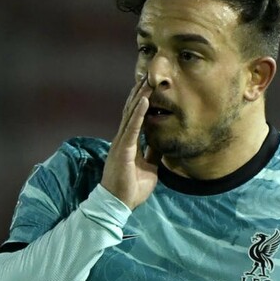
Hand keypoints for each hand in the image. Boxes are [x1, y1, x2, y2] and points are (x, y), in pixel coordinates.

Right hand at [101, 75, 161, 209]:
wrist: (118, 204)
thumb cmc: (131, 189)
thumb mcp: (149, 168)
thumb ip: (152, 154)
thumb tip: (161, 144)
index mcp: (128, 143)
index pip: (135, 118)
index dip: (140, 102)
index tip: (147, 87)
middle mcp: (123, 139)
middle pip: (131, 111)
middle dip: (139, 93)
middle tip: (147, 76)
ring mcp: (121, 143)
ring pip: (131, 114)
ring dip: (139, 97)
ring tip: (146, 82)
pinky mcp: (123, 149)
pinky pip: (132, 128)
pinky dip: (139, 113)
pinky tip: (144, 100)